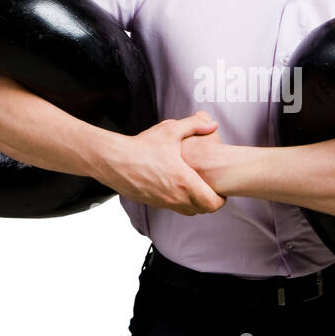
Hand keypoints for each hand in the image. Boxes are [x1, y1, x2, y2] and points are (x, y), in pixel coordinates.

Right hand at [100, 112, 226, 215]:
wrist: (114, 160)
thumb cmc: (142, 146)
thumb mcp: (170, 130)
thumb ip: (194, 125)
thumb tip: (212, 124)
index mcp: (184, 182)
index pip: (212, 203)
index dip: (221, 199)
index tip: (221, 190)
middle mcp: (175, 197)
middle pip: (202, 210)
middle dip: (209, 201)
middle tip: (211, 189)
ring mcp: (162, 202)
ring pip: (187, 211)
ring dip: (194, 203)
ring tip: (195, 188)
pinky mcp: (151, 203)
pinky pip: (171, 207)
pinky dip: (178, 201)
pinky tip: (176, 186)